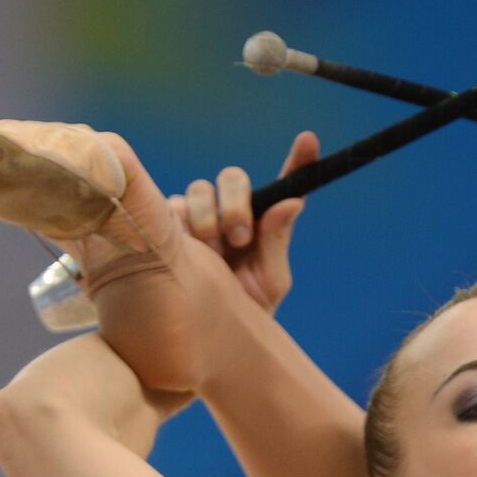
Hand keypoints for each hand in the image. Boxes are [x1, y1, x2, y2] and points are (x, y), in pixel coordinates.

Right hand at [167, 131, 319, 316]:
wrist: (204, 336)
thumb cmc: (246, 309)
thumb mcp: (269, 280)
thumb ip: (278, 240)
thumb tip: (294, 202)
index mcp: (266, 223)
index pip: (286, 185)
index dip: (298, 160)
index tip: (308, 140)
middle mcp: (233, 212)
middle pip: (233, 178)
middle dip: (236, 203)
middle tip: (239, 237)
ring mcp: (200, 215)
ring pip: (200, 190)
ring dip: (208, 221)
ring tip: (213, 255)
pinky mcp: (168, 223)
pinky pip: (173, 208)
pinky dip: (183, 228)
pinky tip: (187, 253)